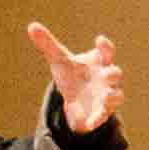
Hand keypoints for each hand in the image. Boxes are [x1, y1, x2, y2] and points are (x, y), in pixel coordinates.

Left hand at [26, 22, 123, 137]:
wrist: (76, 99)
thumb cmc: (73, 74)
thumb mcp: (59, 60)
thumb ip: (48, 44)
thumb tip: (32, 26)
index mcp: (99, 62)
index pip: (106, 52)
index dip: (105, 46)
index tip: (100, 40)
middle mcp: (106, 78)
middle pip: (116, 74)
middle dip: (113, 73)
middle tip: (107, 73)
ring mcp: (106, 96)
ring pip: (116, 96)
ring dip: (113, 96)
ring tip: (106, 96)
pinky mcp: (101, 112)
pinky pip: (103, 116)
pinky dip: (98, 119)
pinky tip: (89, 123)